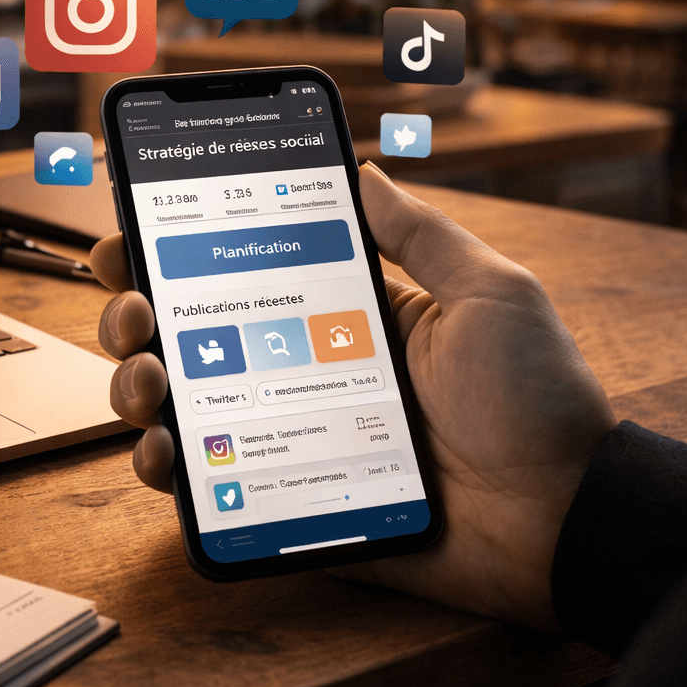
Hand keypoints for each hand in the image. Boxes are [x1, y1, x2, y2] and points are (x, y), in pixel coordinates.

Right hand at [92, 163, 616, 629]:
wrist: (560, 516)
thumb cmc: (534, 400)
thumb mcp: (489, 293)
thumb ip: (420, 234)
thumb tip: (363, 169)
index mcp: (336, 319)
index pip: (237, 275)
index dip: (170, 253)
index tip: (127, 233)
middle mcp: (295, 372)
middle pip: (184, 338)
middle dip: (132, 314)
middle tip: (134, 309)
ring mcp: (281, 437)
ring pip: (176, 409)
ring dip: (134, 386)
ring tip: (148, 380)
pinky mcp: (278, 499)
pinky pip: (203, 485)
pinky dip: (164, 468)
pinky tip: (163, 450)